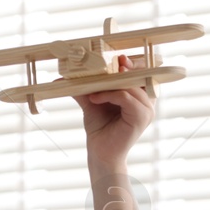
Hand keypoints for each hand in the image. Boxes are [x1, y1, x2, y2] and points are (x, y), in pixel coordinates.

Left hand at [73, 54, 155, 168]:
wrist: (100, 152)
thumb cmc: (100, 128)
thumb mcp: (92, 101)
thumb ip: (84, 87)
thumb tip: (62, 78)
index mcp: (140, 95)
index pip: (143, 72)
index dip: (133, 63)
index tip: (119, 58)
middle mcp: (147, 101)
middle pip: (140, 75)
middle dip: (125, 68)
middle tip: (111, 64)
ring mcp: (147, 110)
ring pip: (131, 85)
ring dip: (111, 83)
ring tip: (93, 89)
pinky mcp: (141, 117)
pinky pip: (126, 97)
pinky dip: (109, 95)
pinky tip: (95, 98)